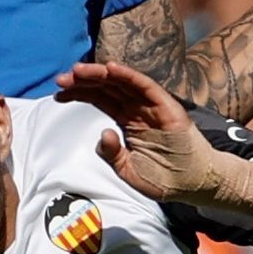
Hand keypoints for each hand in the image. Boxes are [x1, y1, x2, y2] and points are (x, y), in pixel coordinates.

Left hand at [54, 60, 252, 204]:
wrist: (194, 183)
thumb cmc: (164, 178)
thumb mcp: (129, 171)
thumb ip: (113, 155)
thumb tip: (103, 135)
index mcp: (127, 121)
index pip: (100, 100)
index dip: (79, 94)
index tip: (58, 94)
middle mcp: (137, 109)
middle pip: (106, 88)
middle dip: (83, 82)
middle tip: (61, 79)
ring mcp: (151, 106)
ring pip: (121, 84)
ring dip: (100, 75)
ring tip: (78, 71)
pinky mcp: (166, 106)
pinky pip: (145, 86)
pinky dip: (128, 76)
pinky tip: (111, 69)